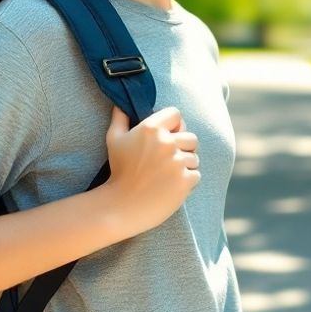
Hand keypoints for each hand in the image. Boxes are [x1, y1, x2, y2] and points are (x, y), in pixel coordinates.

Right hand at [100, 106, 199, 237]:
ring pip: (194, 158)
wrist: (122, 206)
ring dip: (185, 166)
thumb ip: (119, 118)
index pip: (177, 114)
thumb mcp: (114, 140)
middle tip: (167, 161)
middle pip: (191, 137)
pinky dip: (187, 181)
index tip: (167, 136)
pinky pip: (196, 174)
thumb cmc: (119, 171)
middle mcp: (167, 142)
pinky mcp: (185, 180)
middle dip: (183, 147)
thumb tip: (120, 104)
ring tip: (166, 176)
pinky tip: (170, 186)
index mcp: (151, 129)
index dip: (174, 125)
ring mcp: (177, 162)